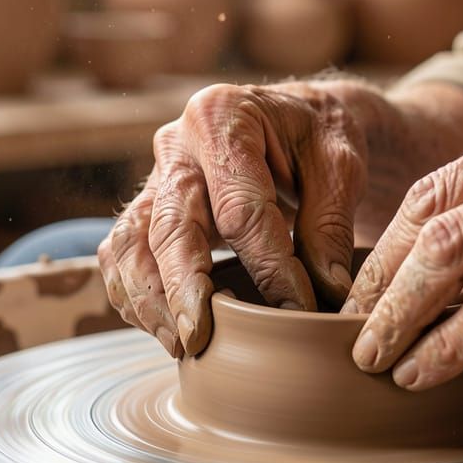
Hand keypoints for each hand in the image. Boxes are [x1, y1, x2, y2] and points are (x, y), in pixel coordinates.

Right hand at [99, 82, 367, 356]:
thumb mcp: (340, 166)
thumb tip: (328, 294)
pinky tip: (167, 330)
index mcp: (224, 117)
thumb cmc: (318, 137)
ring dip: (149, 299)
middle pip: (169, 225)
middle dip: (183, 289)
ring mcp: (155, 176)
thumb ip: (329, 225)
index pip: (241, 209)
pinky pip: (122, 254)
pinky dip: (135, 295)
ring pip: (130, 242)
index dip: (268, 266)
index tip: (297, 311)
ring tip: (182, 345)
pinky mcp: (148, 207)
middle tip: (201, 338)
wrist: (296, 120)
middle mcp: (177, 144)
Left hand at [345, 108, 462, 389]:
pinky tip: (423, 372)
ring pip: (450, 261)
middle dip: (382, 282)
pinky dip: (446, 346)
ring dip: (401, 316)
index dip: (388, 242)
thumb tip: (429, 263)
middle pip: (432, 221)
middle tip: (356, 327)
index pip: (437, 186)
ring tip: (376, 356)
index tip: (365, 286)